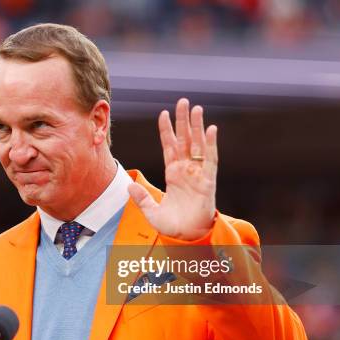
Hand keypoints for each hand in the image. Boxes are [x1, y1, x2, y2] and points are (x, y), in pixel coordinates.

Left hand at [128, 98, 217, 240]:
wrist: (187, 238)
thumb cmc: (172, 226)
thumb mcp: (151, 212)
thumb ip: (141, 198)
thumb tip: (128, 186)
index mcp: (172, 174)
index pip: (169, 147)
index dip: (167, 131)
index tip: (163, 113)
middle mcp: (186, 171)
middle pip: (185, 140)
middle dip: (183, 121)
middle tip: (183, 101)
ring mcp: (198, 174)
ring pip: (198, 145)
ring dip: (198, 127)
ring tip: (197, 108)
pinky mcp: (208, 182)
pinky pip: (211, 160)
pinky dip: (211, 145)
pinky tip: (211, 129)